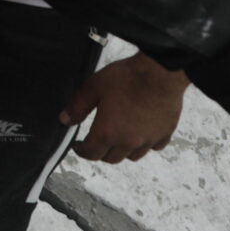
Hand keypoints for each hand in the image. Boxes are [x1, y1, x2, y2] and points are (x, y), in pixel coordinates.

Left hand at [61, 54, 188, 162]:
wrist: (160, 72)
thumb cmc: (127, 78)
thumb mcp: (93, 87)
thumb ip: (77, 106)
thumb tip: (64, 120)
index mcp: (107, 133)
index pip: (90, 153)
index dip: (81, 150)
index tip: (78, 145)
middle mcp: (128, 142)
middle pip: (111, 158)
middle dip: (100, 152)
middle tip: (96, 141)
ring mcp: (148, 140)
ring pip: (132, 156)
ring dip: (122, 150)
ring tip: (118, 138)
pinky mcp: (165, 134)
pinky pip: (153, 147)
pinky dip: (145, 144)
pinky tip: (142, 133)